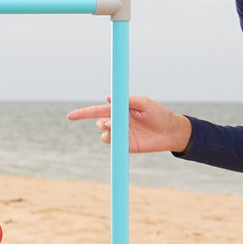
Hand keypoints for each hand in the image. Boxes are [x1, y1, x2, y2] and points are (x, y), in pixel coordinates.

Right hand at [67, 95, 191, 153]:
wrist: (172, 132)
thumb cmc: (159, 114)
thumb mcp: (144, 103)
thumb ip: (127, 100)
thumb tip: (107, 98)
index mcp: (121, 109)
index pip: (98, 110)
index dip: (83, 113)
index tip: (70, 116)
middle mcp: (119, 121)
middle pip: (98, 121)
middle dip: (100, 121)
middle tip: (110, 123)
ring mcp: (121, 134)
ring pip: (103, 134)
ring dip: (106, 131)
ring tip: (117, 129)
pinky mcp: (125, 146)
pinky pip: (111, 144)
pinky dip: (112, 141)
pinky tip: (121, 138)